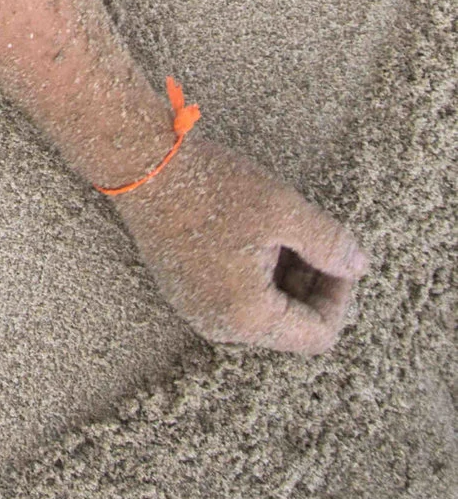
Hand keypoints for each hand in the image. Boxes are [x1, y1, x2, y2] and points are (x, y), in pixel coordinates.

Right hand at [113, 129, 368, 354]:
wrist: (139, 164)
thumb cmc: (211, 187)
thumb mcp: (283, 211)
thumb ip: (329, 244)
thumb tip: (358, 266)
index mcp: (248, 317)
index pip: (319, 334)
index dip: (340, 296)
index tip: (336, 253)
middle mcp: (220, 326)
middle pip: (291, 326)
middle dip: (312, 285)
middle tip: (313, 237)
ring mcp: (197, 309)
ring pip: (265, 311)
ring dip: (285, 277)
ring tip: (283, 232)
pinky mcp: (184, 290)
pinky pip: (236, 298)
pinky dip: (257, 274)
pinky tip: (254, 234)